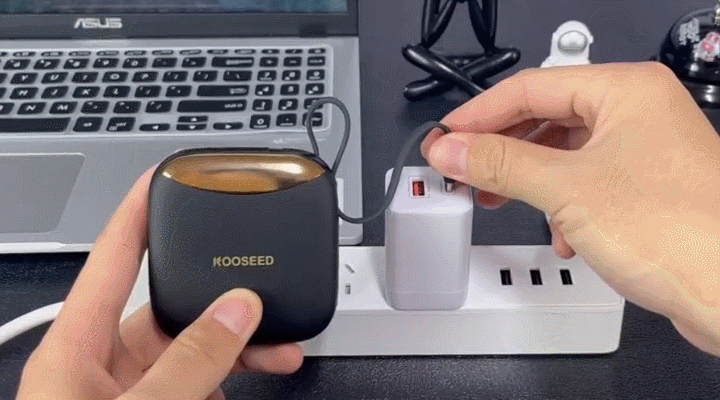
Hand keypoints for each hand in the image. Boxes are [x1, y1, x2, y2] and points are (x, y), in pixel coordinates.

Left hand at [15, 167, 302, 399]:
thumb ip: (189, 362)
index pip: (110, 258)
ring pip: (192, 349)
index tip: (165, 176)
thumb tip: (236, 310)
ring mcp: (128, 392)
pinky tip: (253, 380)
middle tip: (264, 295)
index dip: (138, 211)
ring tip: (280, 350)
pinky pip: (197, 383)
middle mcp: (101, 365)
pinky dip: (230, 378)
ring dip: (238, 345)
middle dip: (221, 299)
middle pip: (166, 305)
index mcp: (77, 348)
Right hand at [422, 61, 719, 355]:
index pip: (530, 87)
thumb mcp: (566, 189)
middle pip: (546, 117)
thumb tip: (453, 149)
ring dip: (528, 179)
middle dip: (502, 149)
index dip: (479, 115)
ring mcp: (645, 152)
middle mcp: (639, 113)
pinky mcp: (647, 189)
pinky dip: (561, 204)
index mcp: (626, 91)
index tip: (446, 138)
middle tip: (464, 168)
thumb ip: (501, 163)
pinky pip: (586, 183)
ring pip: (565, 154)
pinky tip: (557, 232)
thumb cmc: (682, 232)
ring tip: (498, 198)